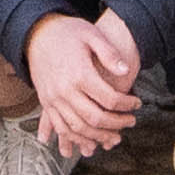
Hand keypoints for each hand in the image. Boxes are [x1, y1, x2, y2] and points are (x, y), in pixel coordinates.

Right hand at [29, 9, 145, 157]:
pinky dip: (74, 138)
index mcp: (80, 74)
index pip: (109, 99)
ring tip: (114, 136)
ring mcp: (53, 99)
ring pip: (77, 128)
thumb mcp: (91, 34)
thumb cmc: (68, 32)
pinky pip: (59, 127)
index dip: (127, 105)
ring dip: (98, 137)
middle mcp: (65, 90)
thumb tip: (125, 71)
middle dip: (116, 124)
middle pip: (94, 118)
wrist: (37, 34)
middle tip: (130, 122)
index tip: (137, 103)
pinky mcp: (45, 102)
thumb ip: (109, 53)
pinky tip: (87, 142)